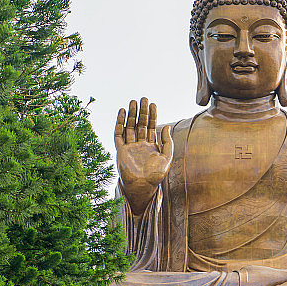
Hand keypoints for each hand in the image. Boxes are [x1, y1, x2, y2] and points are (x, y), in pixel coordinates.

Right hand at [115, 97, 172, 214]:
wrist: (143, 187)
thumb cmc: (156, 175)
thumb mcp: (167, 157)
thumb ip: (168, 142)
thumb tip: (166, 126)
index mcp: (151, 145)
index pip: (151, 126)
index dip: (152, 115)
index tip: (153, 103)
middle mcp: (140, 144)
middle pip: (140, 124)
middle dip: (141, 111)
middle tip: (143, 98)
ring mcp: (130, 146)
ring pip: (129, 127)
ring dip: (131, 114)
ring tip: (132, 102)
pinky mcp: (120, 150)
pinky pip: (118, 134)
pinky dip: (119, 123)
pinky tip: (122, 113)